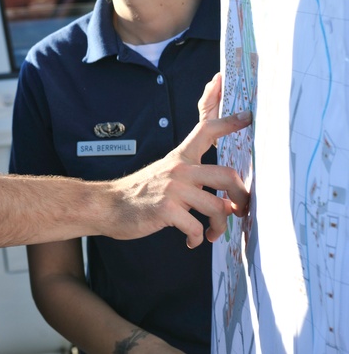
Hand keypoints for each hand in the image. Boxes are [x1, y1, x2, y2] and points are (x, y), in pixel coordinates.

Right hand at [106, 74, 250, 247]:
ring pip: (217, 206)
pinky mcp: (166, 210)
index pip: (207, 130)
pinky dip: (198, 238)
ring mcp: (173, 189)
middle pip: (227, 175)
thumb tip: (224, 194)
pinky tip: (192, 241)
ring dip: (220, 226)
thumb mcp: (164, 172)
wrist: (107, 205)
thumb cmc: (139, 193)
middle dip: (242, 197)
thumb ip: (191, 176)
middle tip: (240, 209)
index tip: (248, 116)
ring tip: (213, 233)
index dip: (229, 122)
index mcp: (180, 158)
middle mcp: (179, 169)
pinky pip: (197, 227)